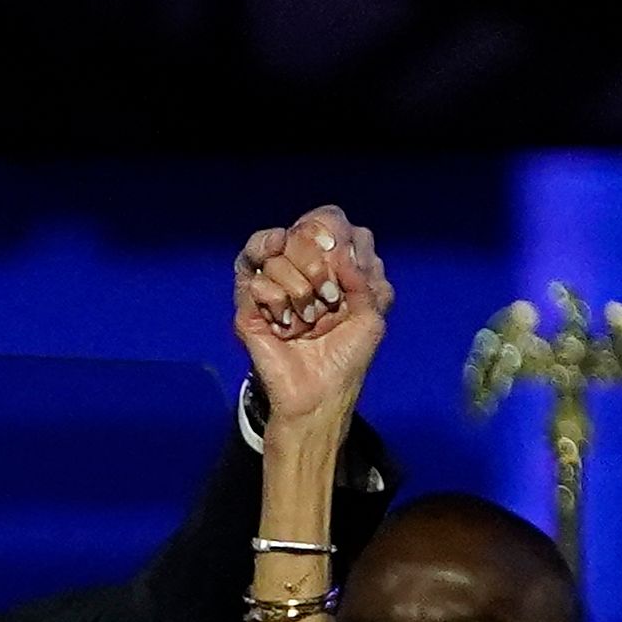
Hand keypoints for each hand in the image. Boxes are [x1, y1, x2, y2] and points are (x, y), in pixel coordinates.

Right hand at [231, 207, 387, 426]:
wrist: (318, 397)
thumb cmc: (346, 359)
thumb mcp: (372, 315)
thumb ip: (364, 278)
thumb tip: (341, 250)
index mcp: (332, 271)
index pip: (330, 224)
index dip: (339, 235)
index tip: (346, 265)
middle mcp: (300, 274)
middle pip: (301, 232)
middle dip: (319, 264)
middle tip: (330, 298)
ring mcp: (273, 289)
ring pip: (275, 254)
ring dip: (300, 287)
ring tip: (309, 318)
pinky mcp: (249, 310)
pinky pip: (256, 283)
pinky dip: (277, 303)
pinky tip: (286, 326)